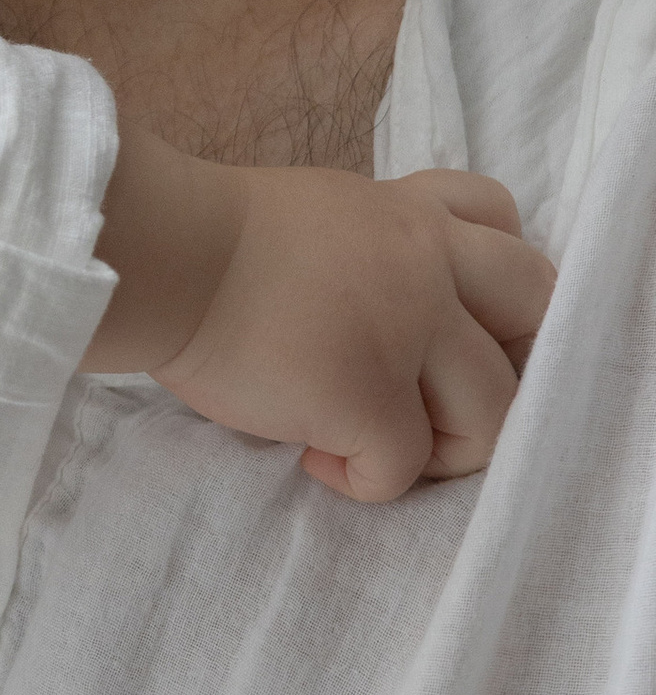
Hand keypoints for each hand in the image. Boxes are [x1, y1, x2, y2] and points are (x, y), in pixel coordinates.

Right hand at [87, 128, 554, 498]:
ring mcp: (405, 328)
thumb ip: (370, 245)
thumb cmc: (204, 242)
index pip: (504, 223)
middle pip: (536, 311)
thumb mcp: (313, 213)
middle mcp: (425, 262)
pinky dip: (365, 481)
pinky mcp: (366, 394)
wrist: (158, 257)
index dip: (494, 282)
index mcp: (406, 213)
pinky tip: (313, 459)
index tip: (449, 323)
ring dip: (446, 445)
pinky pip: (403, 467)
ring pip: (495, 411)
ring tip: (378, 445)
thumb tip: (378, 316)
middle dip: (506, 366)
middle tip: (440, 398)